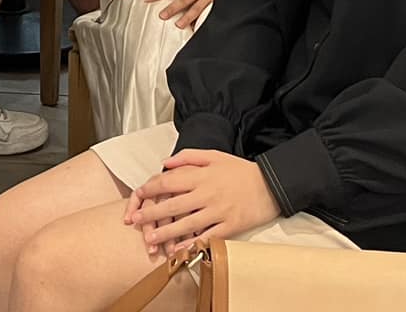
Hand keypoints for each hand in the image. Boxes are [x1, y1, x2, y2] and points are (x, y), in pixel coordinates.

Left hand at [124, 151, 279, 257]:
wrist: (270, 184)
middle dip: (151, 214)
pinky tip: (179, 250)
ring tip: (151, 240)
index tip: (139, 195)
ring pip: (187, 224)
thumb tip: (164, 163)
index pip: (169, 182)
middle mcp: (207, 194)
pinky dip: (192, 244)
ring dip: (167, 233)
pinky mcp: (229, 226)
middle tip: (135, 222)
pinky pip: (208, 237)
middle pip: (173, 205)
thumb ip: (187, 157)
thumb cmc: (239, 170)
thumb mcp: (213, 155)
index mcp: (201, 176)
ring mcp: (218, 212)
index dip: (151, 189)